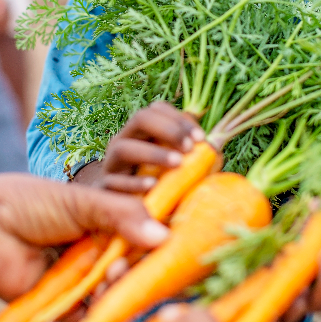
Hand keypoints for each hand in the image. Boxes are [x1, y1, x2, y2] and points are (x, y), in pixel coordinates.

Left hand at [0, 174, 168, 300]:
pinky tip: (101, 300)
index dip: (156, 239)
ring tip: (108, 275)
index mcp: (107, 223)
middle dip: (134, 265)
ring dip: (118, 287)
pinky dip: (100, 313)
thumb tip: (164, 236)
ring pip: (116, 292)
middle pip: (133, 266)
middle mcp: (100, 252)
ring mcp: (84, 280)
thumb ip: (124, 215)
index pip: (143, 235)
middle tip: (121, 260)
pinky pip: (92, 317)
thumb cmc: (34, 203)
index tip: (167, 239)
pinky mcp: (66, 307)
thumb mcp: (84, 201)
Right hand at [74, 101, 204, 192]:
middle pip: (141, 118)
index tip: (201, 138)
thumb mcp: (173, 164)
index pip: (157, 109)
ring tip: (177, 163)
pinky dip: (135, 182)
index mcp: (141, 131)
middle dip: (168, 129)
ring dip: (153, 153)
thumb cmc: (155, 184)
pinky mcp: (104, 188)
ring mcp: (111, 163)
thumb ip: (191, 153)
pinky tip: (153, 185)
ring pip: (125, 147)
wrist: (118, 211)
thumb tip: (216, 145)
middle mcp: (124, 140)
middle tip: (190, 148)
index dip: (180, 119)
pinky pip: (115, 182)